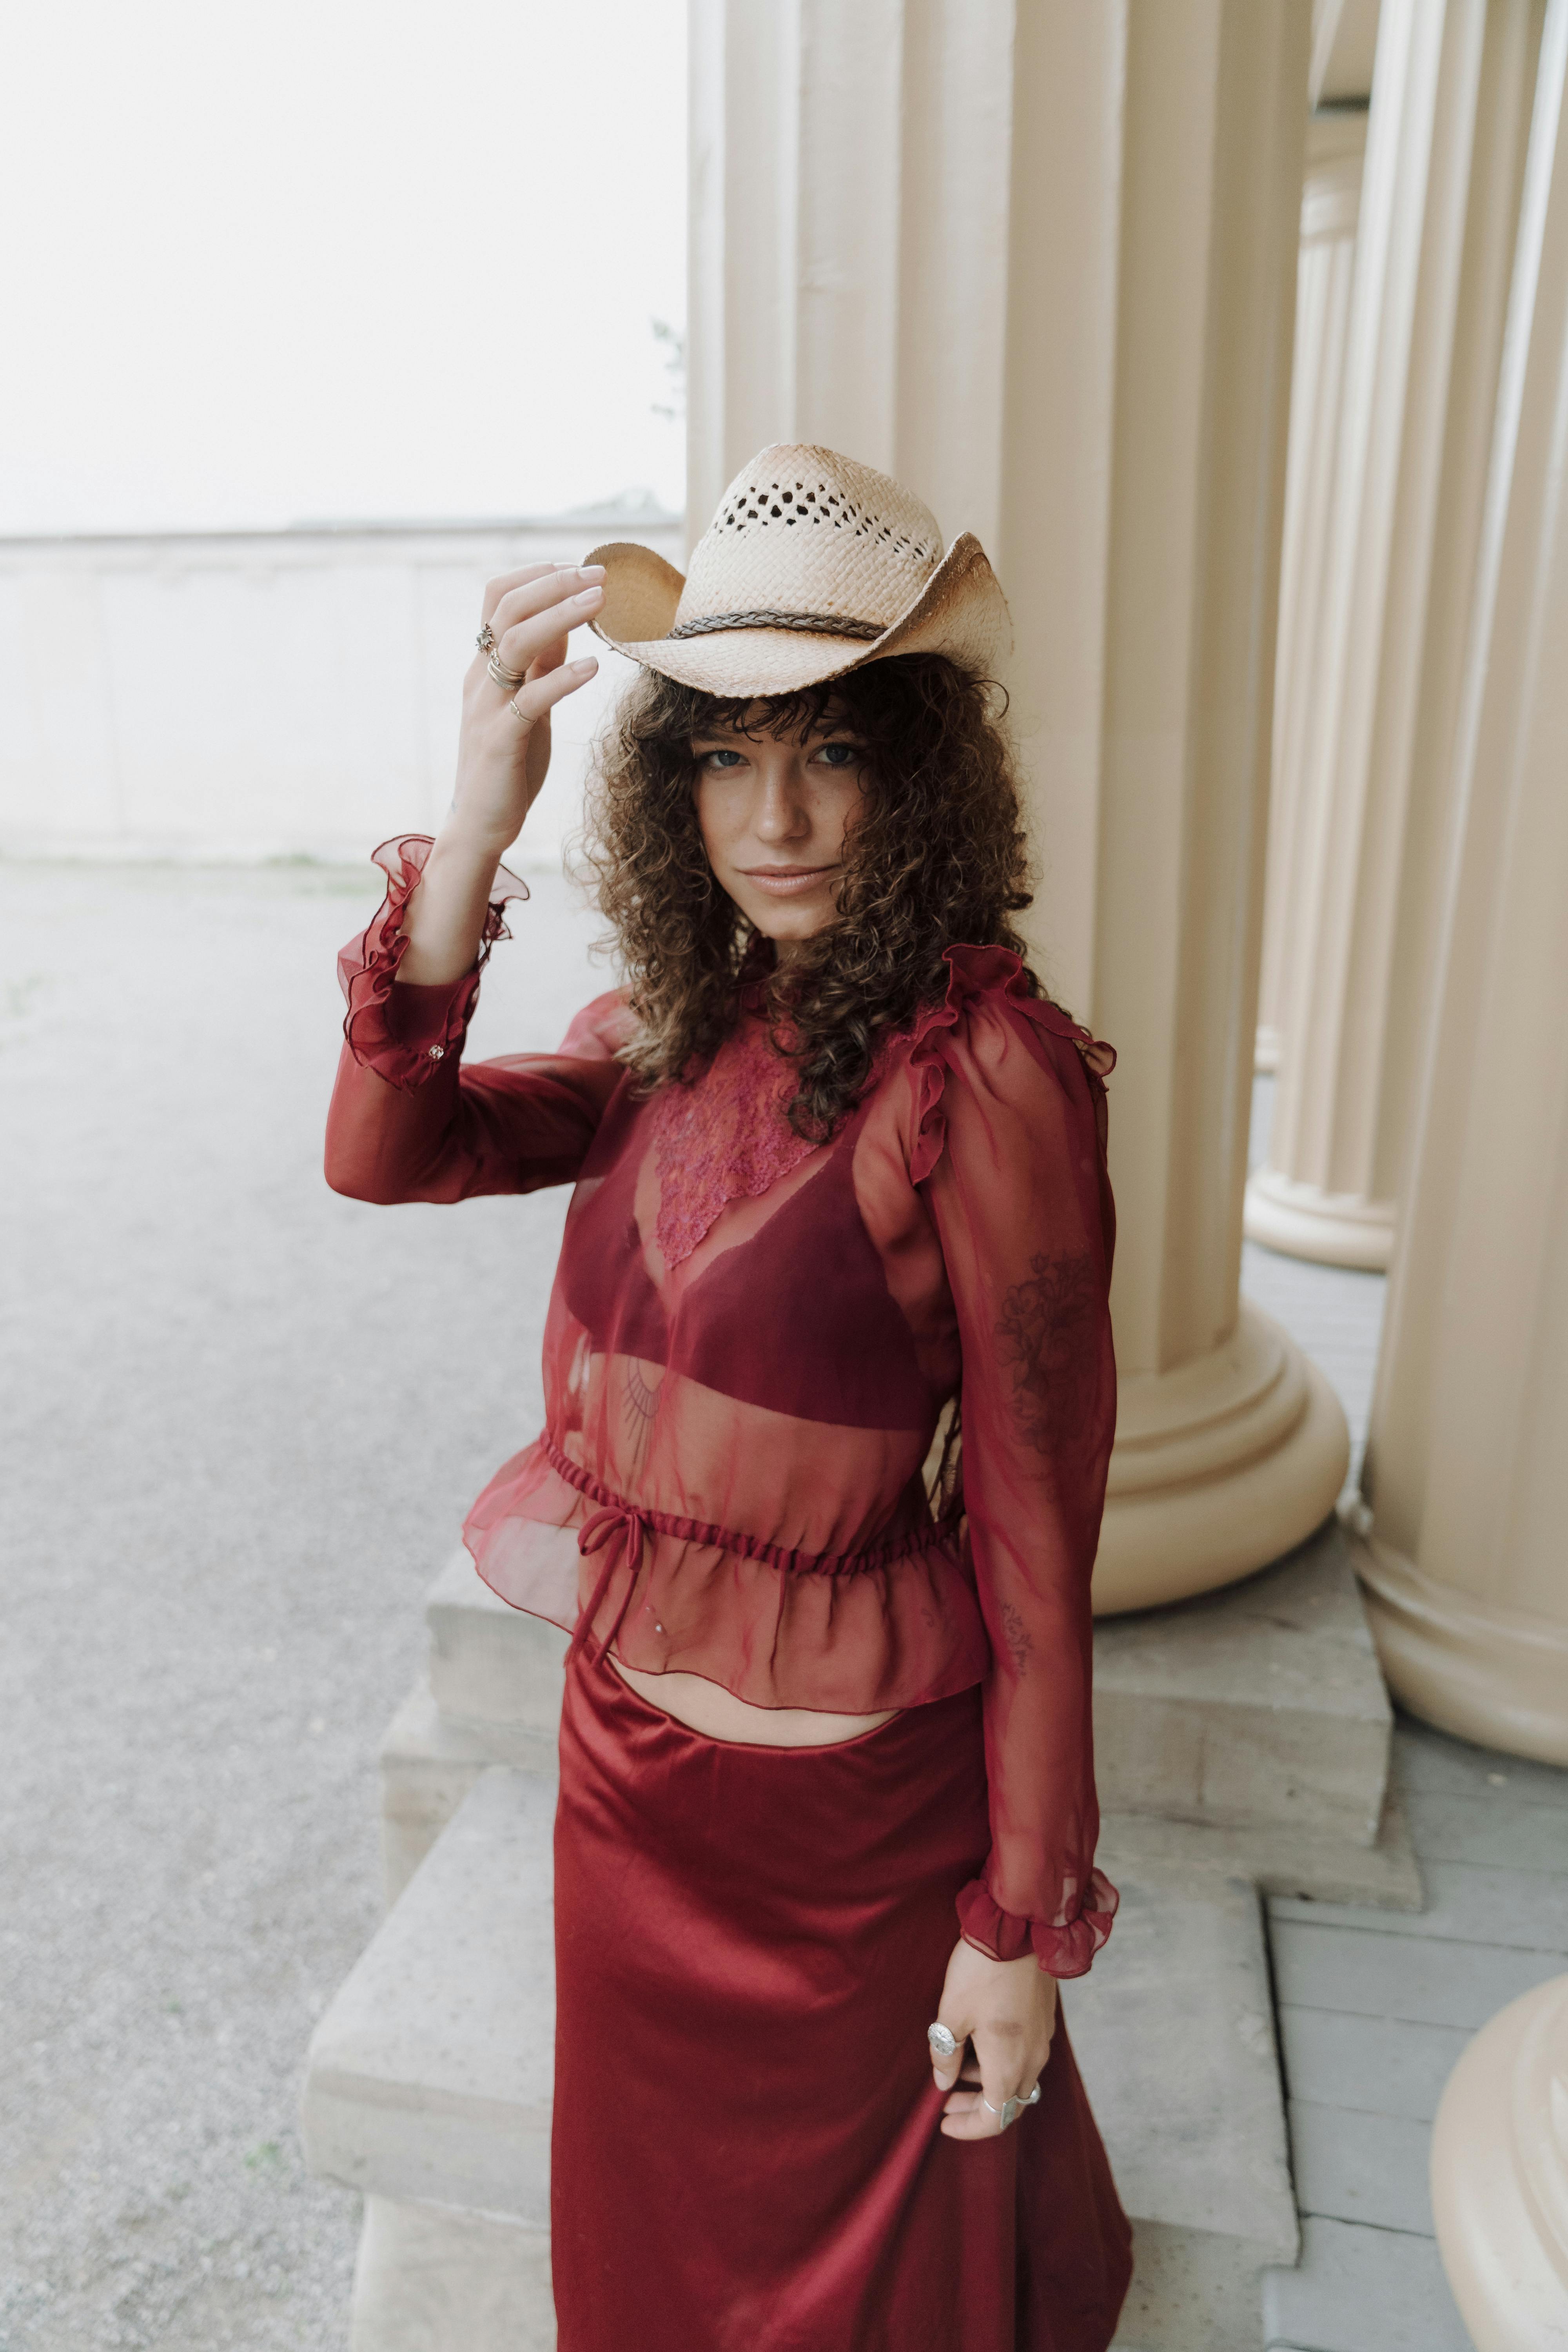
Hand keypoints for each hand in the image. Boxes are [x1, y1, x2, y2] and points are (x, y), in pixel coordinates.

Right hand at [449, 563, 603, 854]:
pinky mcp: (501, 740)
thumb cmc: (510, 762)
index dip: (536, 575)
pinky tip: (594, 668)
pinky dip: (563, 679)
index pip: (498, 598)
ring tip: (601, 603)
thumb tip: (568, 620)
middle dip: (555, 584)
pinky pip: (531, 700)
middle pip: (508, 609)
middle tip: (599, 575)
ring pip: (517, 643)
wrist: (481, 822)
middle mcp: (480, 679)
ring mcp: (488, 708)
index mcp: (484, 666)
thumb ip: (542, 663)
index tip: (578, 567)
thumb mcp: (529, 704)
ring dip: (561, 616)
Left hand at [930, 1935, 1057, 2140]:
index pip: (994, 2119)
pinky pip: (1025, 2057)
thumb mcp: (951, 2013)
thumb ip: (945, 2054)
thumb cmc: (982, 1971)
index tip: (943, 2121)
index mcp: (1009, 2065)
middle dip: (977, 2108)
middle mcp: (1033, 2059)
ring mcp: (1042, 2039)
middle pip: (1009, 2104)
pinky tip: (978, 2041)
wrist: (1020, 1926)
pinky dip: (1002, 2061)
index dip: (968, 2127)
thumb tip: (942, 2082)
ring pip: (1018, 2080)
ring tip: (956, 2064)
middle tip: (946, 2099)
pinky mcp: (1044, 2020)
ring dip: (988, 2082)